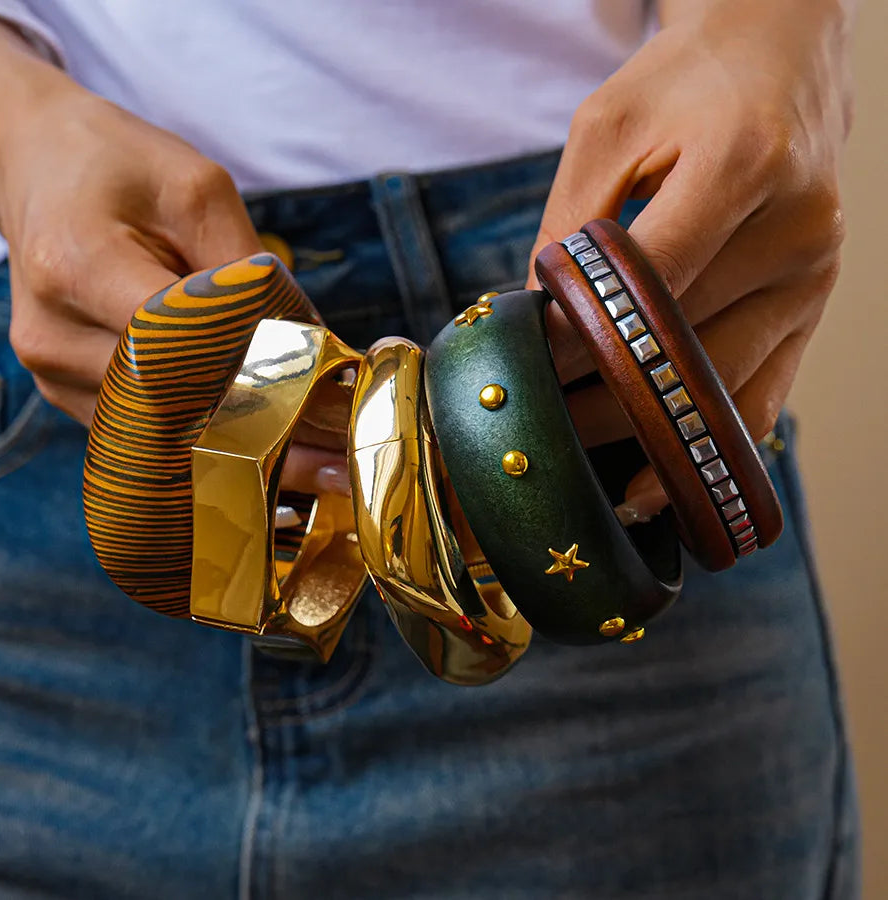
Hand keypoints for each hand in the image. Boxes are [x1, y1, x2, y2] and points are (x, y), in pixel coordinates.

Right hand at [0, 20, 346, 494]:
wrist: (36, 166)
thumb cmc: (116, 165)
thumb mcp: (197, 187)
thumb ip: (250, 269)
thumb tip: (313, 346)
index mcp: (79, 265)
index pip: (183, 346)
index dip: (262, 378)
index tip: (331, 402)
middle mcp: (55, 335)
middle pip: (176, 408)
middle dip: (268, 436)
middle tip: (341, 463)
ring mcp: (53, 374)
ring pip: (164, 437)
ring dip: (244, 453)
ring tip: (320, 469)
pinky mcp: (66, 393)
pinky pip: (146, 435)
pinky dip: (207, 443)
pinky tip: (264, 453)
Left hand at [529, 0, 852, 513]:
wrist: (780, 57)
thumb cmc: (685, 85)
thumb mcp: (607, 127)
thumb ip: (570, 222)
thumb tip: (541, 319)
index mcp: (743, 163)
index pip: (648, 279)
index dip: (584, 336)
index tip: (530, 372)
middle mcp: (795, 227)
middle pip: (684, 343)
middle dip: (603, 395)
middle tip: (542, 431)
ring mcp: (815, 276)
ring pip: (720, 385)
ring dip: (646, 431)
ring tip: (582, 462)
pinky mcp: (814, 307)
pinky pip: (766, 397)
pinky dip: (710, 444)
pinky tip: (662, 482)